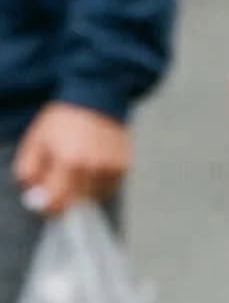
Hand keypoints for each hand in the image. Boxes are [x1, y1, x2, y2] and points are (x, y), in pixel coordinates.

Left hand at [13, 104, 131, 214]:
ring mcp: (112, 167)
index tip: (46, 200)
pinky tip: (94, 163)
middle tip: (61, 178)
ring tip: (80, 166)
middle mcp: (94, 167)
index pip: (59, 202)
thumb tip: (35, 194)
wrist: (96, 97)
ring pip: (94, 195)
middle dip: (66, 194)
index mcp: (70, 161)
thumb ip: (29, 171)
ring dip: (84, 189)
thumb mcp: (35, 140)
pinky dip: (99, 181)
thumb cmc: (62, 119)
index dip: (50, 206)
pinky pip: (109, 186)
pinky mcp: (125, 165)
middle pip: (77, 201)